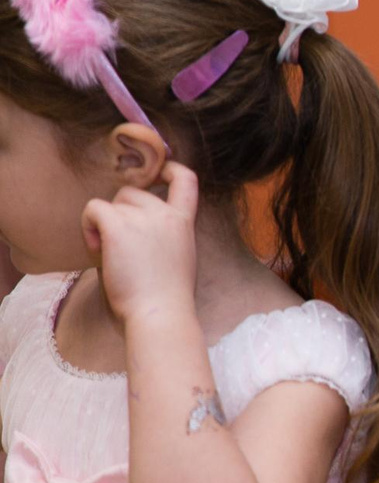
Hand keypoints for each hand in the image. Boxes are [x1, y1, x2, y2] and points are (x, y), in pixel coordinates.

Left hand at [83, 161, 198, 326]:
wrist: (159, 313)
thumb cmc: (164, 298)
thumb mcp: (178, 258)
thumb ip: (163, 235)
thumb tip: (132, 228)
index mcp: (183, 223)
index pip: (186, 180)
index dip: (169, 170)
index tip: (158, 173)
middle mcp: (165, 214)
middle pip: (132, 192)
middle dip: (119, 212)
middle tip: (117, 244)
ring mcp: (143, 218)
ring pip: (111, 202)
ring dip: (103, 223)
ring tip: (107, 253)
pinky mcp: (119, 225)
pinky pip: (94, 208)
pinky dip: (88, 225)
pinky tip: (95, 247)